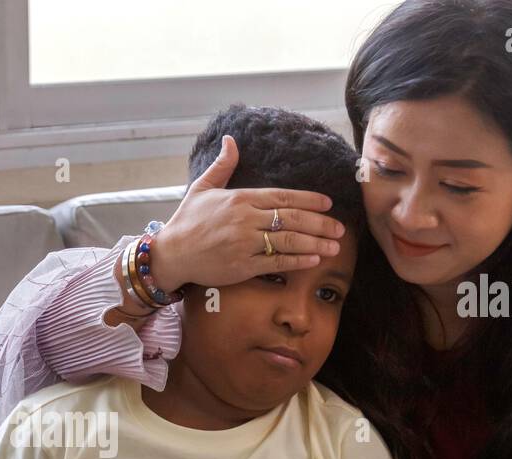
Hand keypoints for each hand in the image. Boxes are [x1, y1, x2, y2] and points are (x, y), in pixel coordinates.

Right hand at [153, 134, 346, 289]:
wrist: (171, 254)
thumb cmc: (187, 221)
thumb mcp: (202, 188)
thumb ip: (222, 165)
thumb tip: (231, 140)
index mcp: (241, 198)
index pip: (283, 196)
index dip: (310, 199)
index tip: (328, 203)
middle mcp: (246, 219)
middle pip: (292, 218)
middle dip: (320, 223)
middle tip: (340, 228)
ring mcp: (245, 243)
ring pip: (289, 241)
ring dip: (316, 242)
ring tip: (335, 245)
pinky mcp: (242, 266)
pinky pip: (277, 262)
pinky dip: (298, 260)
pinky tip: (314, 259)